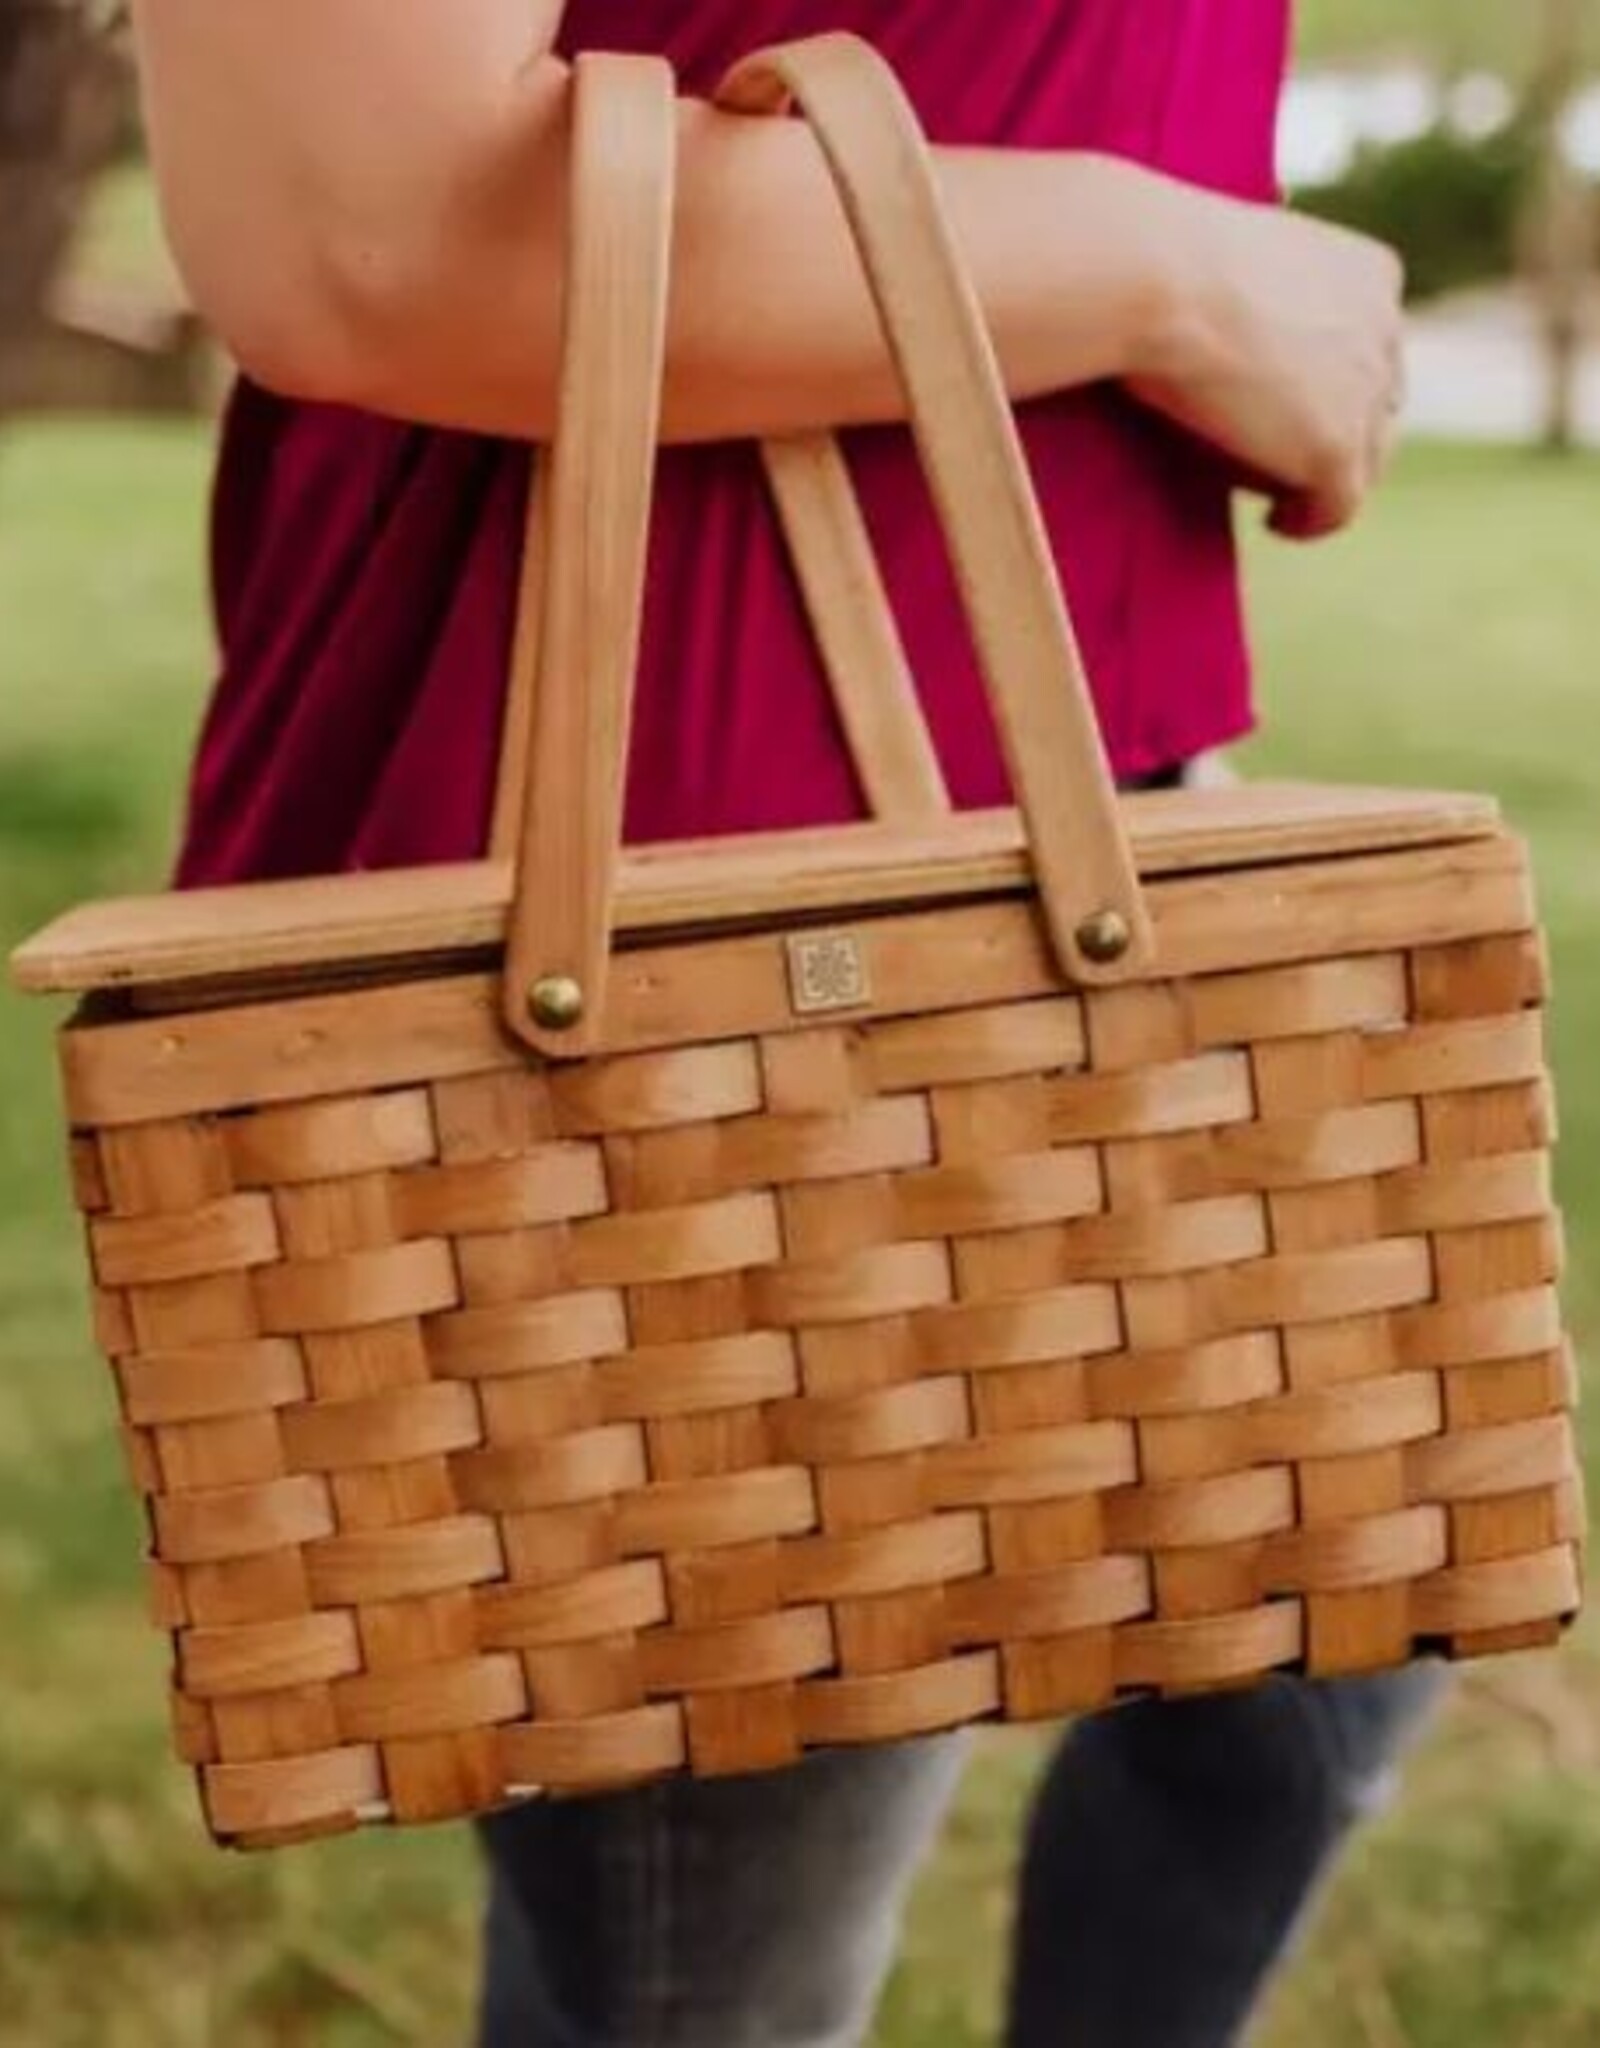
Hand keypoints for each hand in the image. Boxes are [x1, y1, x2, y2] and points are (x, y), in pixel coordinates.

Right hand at [1123, 182, 1405, 538]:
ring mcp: (1364, 394)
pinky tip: (1275, 521)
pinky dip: (1309, 520)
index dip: (1336, 379)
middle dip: (1339, 429)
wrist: (1162, 279)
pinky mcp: (1334, 449)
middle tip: (1285, 455)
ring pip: (1366, 458)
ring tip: (1278, 493)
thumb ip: (1264, 298)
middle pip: (1378, 403)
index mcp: (1372, 275)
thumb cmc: (1170, 261)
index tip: (1292, 401)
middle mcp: (1385, 332)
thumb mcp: (1241, 263)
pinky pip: (1337, 507)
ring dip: (1325, 479)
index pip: (1370, 343)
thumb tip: (1234, 342)